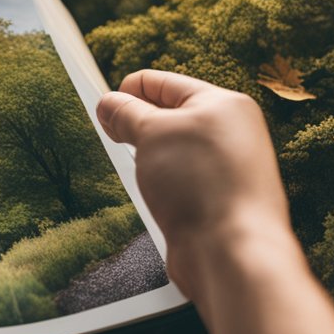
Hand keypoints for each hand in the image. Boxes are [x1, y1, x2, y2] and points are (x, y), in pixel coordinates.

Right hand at [95, 70, 299, 297]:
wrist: (230, 249)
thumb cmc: (201, 185)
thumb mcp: (152, 133)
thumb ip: (126, 113)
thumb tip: (108, 103)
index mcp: (223, 103)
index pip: (165, 83)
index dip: (129, 90)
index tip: (103, 105)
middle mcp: (230, 132)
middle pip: (171, 115)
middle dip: (136, 122)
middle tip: (110, 134)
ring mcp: (227, 166)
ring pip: (174, 149)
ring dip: (147, 155)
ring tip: (132, 165)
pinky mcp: (218, 198)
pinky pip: (180, 178)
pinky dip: (159, 180)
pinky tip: (149, 192)